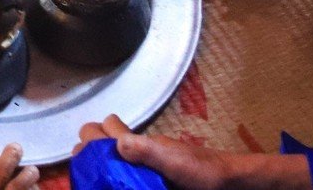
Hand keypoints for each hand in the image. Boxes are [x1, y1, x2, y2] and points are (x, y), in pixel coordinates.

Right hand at [75, 117, 262, 189]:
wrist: (229, 185)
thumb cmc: (204, 171)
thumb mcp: (174, 162)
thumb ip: (148, 151)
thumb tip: (118, 143)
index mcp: (141, 143)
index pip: (106, 127)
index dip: (91, 137)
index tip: (84, 158)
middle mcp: (140, 153)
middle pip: (106, 144)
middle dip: (91, 155)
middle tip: (88, 174)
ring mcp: (148, 168)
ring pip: (116, 160)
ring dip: (103, 168)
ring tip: (97, 181)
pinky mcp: (155, 181)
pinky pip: (130, 175)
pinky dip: (120, 178)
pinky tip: (120, 185)